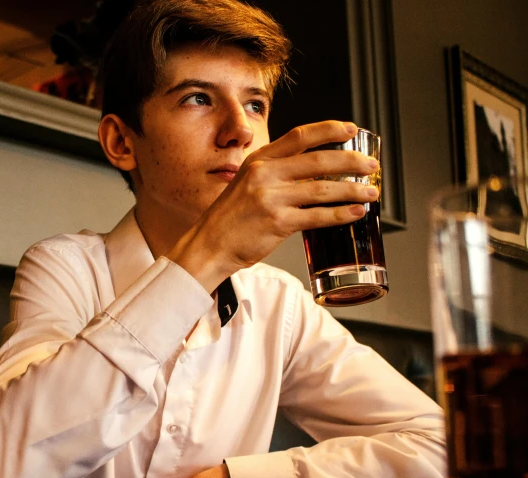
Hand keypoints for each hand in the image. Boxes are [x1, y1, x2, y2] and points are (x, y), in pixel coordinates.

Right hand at [167, 120, 379, 292]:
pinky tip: (355, 212)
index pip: (300, 136)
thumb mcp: (246, 183)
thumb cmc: (229, 218)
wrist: (209, 244)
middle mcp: (265, 175)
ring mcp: (271, 198)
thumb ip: (274, 174)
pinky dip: (341, 215)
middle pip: (318, 161)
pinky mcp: (278, 223)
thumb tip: (312, 175)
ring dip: (353, 190)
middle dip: (351, 162)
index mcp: (259, 161)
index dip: (329, 130)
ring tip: (371, 192)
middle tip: (371, 165)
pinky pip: (318, 217)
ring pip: (323, 190)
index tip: (351, 130)